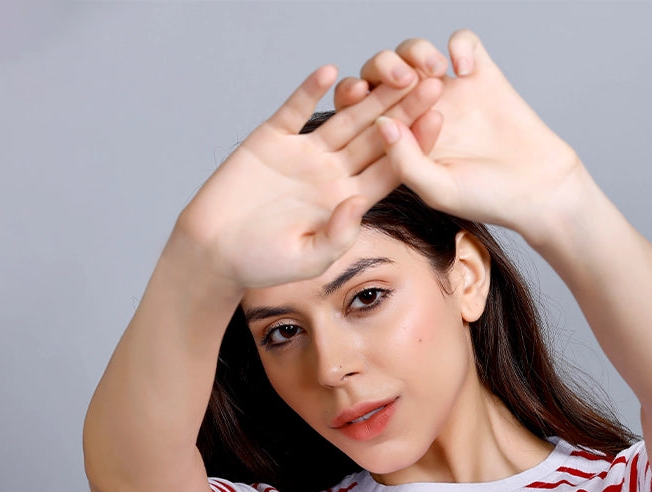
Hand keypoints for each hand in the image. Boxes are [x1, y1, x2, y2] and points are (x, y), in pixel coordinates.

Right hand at [175, 65, 441, 290]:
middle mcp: (329, 174)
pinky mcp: (271, 140)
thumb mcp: (306, 260)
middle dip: (403, 109)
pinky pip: (293, 109)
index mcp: (345, 202)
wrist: (213, 252)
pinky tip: (330, 71)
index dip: (413, 144)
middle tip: (432, 80)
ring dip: (367, 93)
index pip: (388, 169)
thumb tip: (359, 203)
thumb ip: (338, 236)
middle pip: (374, 137)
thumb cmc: (260, 265)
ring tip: (393, 67)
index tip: (439, 118)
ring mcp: (302, 154)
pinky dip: (309, 90)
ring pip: (342, 117)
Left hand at [334, 31, 584, 245]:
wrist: (537, 188)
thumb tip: (380, 123)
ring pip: (415, 51)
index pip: (361, 108)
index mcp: (398, 140)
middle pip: (382, 72)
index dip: (352, 95)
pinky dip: (459, 45)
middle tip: (403, 80)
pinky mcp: (481, 74)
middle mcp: (417, 111)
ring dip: (416, 51)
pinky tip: (465, 69)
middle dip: (383, 67)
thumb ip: (405, 161)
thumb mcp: (438, 189)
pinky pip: (463, 41)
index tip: (358, 94)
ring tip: (436, 72)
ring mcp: (449, 90)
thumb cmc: (484, 198)